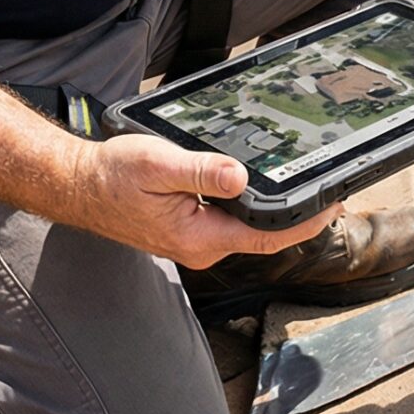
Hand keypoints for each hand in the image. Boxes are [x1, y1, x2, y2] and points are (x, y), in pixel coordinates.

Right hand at [61, 134, 338, 268]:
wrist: (80, 186)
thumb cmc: (113, 176)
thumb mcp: (159, 166)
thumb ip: (201, 173)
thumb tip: (240, 177)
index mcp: (199, 237)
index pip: (266, 237)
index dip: (304, 223)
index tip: (333, 206)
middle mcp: (201, 247)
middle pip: (262, 235)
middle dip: (298, 216)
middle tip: (330, 191)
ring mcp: (195, 241)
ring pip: (246, 229)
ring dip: (274, 212)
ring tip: (304, 187)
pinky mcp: (189, 230)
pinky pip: (229, 223)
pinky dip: (250, 208)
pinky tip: (259, 189)